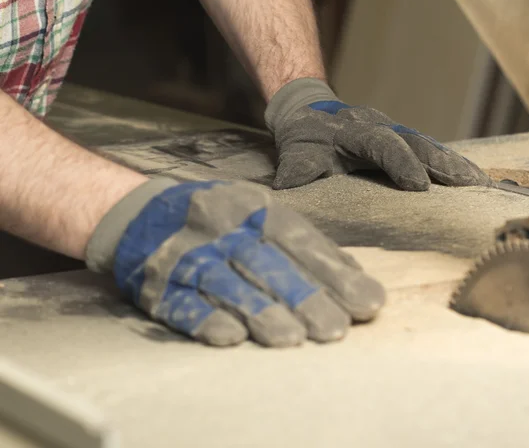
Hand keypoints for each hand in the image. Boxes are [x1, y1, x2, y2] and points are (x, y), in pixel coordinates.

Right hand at [85, 178, 384, 346]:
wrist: (142, 209)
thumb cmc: (218, 215)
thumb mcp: (260, 213)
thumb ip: (303, 242)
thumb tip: (353, 274)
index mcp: (253, 208)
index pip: (299, 240)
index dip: (333, 271)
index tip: (366, 303)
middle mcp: (222, 227)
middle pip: (266, 262)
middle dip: (303, 296)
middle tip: (335, 330)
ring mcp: (188, 253)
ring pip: (227, 283)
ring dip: (259, 311)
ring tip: (291, 339)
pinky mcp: (158, 281)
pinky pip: (181, 300)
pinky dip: (204, 318)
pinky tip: (230, 336)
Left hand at [265, 79, 491, 190]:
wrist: (308, 109)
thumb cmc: (303, 135)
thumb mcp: (295, 150)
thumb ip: (296, 167)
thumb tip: (288, 186)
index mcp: (355, 130)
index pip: (382, 145)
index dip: (400, 163)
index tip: (419, 186)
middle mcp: (380, 127)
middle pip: (417, 143)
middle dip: (444, 164)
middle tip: (472, 184)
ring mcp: (393, 131)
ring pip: (428, 145)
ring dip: (454, 164)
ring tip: (482, 184)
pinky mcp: (400, 140)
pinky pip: (428, 150)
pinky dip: (449, 164)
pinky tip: (471, 179)